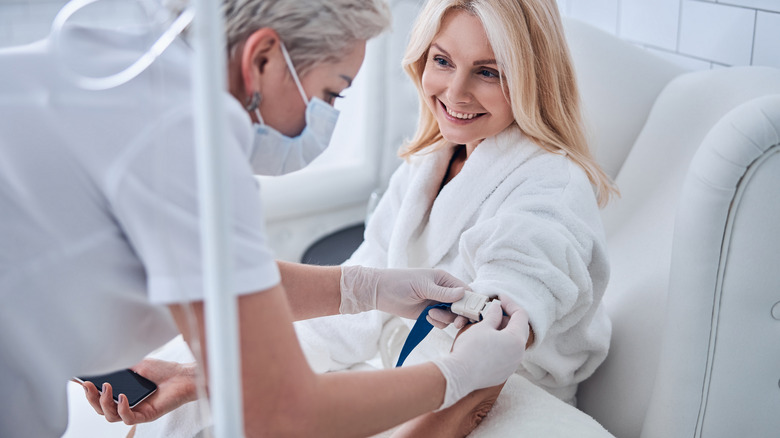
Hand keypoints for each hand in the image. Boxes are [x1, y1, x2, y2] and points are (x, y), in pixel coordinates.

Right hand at [79, 359, 197, 424]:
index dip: (86, 390)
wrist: (184, 375)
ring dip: (104, 403)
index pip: (99, 396)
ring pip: (110, 416)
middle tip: (88, 385)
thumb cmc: (163, 371)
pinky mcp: (146, 415)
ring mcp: (136, 411)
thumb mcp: (136, 364)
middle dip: (91, 398)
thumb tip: (99, 359)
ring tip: (108, 388)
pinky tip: (123, 397)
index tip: (76, 379)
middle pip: (100, 409)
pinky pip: (128, 418)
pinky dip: (122, 408)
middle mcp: (126, 404)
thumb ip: (119, 364)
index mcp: (122, 392)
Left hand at [339, 266, 466, 321]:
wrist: (380, 292)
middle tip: (456, 323)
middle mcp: (443, 292)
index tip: (468, 313)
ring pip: (452, 316)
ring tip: (430, 314)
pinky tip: (426, 318)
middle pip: (461, 306)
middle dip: (459, 315)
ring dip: (445, 318)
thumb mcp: (422, 286)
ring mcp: (436, 303)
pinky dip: (437, 323)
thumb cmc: (400, 282)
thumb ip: (443, 293)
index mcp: (444, 280)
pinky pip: (441, 322)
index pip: (465, 291)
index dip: (470, 302)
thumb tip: (463, 294)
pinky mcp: (429, 314)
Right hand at [431, 296, 529, 408]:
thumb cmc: (470, 349)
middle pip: (518, 329)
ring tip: (487, 326)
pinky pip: (506, 355)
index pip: (521, 315)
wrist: (459, 375)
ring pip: (512, 343)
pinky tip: (486, 342)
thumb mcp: (482, 326)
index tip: (499, 298)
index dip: (510, 303)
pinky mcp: (503, 373)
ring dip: (502, 332)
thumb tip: (497, 308)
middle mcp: (519, 354)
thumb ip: (493, 315)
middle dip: (506, 318)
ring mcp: (512, 366)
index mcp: (516, 340)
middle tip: (492, 311)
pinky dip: (499, 345)